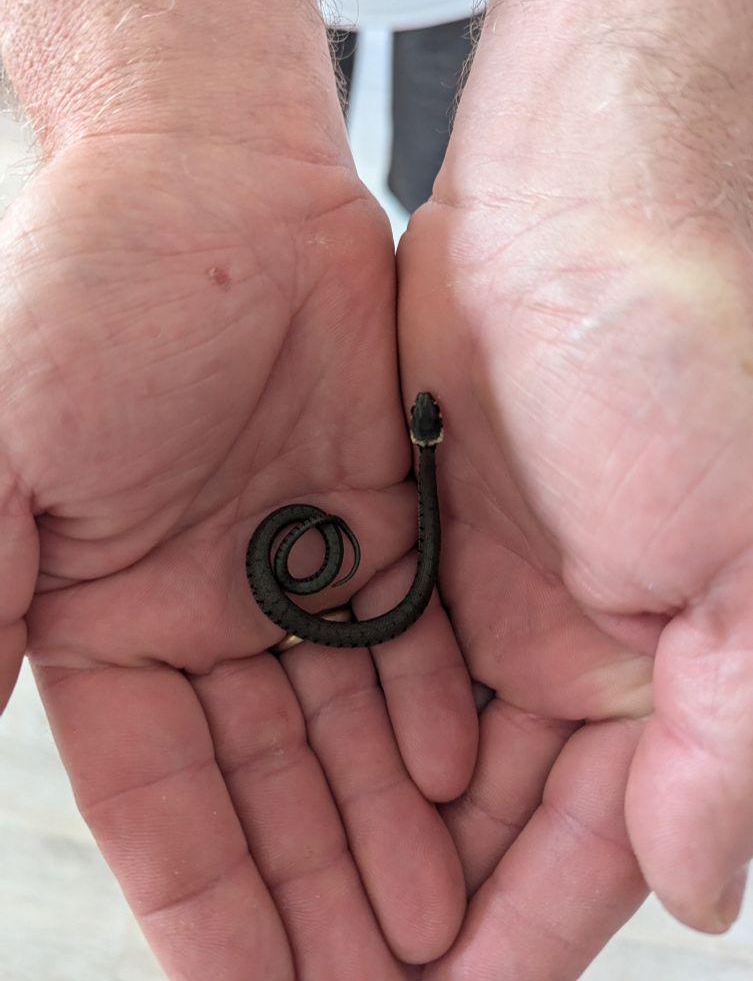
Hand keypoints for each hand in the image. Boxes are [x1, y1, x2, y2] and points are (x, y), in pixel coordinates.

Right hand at [0, 0, 476, 976]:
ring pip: (347, 733)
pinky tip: (457, 786)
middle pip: (269, 792)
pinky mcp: (375, 520)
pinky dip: (430, 713)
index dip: (206, 907)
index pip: (164, 809)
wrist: (203, 186)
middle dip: (313, 893)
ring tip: (432, 925)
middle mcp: (207, 615)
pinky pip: (408, 642)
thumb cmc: (85, 303)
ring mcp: (296, 572)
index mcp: (106, 627)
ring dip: (384, 827)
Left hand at [398, 0, 752, 976]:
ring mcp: (495, 599)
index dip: (521, 938)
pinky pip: (378, 670)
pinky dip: (349, 739)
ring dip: (379, 841)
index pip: (591, 850)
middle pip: (498, 826)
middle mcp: (580, 650)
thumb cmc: (684, 353)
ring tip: (311, 924)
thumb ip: (730, 736)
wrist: (581, 213)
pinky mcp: (424, 543)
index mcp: (666, 675)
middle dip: (437, 911)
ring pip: (429, 761)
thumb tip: (690, 887)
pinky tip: (308, 798)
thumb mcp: (740, 558)